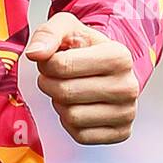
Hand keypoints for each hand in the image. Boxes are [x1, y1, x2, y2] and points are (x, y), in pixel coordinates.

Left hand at [23, 11, 138, 144]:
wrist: (105, 67)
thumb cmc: (85, 46)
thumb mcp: (67, 27)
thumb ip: (48, 34)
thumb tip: (35, 54)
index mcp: (118, 56)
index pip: (61, 66)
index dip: (46, 64)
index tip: (52, 59)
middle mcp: (128, 86)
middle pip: (65, 92)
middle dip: (50, 83)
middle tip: (55, 77)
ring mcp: (127, 112)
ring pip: (71, 116)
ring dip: (60, 103)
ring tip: (69, 89)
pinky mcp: (121, 133)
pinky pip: (80, 135)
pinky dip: (71, 122)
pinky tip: (79, 106)